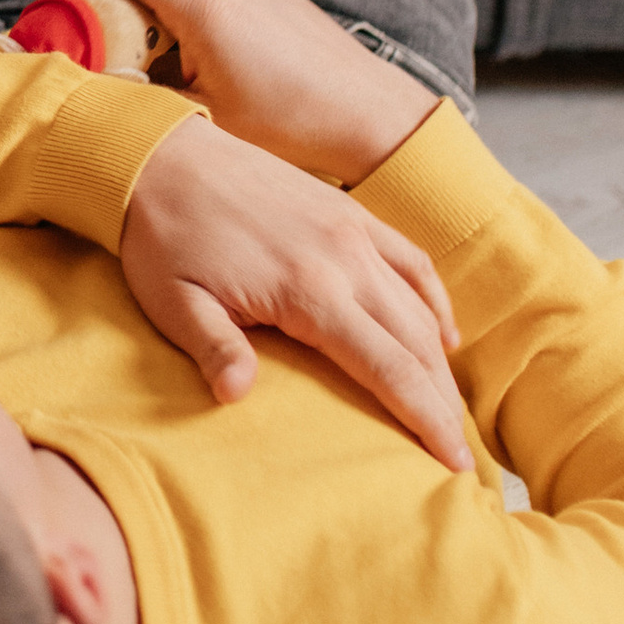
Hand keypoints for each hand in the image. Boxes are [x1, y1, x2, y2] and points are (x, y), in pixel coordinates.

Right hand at [45, 0, 437, 186]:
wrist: (373, 118)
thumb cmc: (294, 124)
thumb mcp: (203, 116)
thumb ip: (143, 91)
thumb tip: (95, 84)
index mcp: (202, 0)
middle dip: (105, 3)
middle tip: (90, 48)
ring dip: (145, 12)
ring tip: (148, 67)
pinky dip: (179, 14)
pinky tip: (189, 63)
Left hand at [120, 114, 469, 470]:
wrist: (160, 156)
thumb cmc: (162, 236)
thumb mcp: (174, 301)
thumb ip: (214, 349)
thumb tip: (236, 396)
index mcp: (309, 291)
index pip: (390, 369)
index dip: (428, 421)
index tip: (456, 467)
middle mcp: (346, 259)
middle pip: (418, 344)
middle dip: (445, 404)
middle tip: (463, 456)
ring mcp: (353, 230)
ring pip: (419, 305)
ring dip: (442, 361)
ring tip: (452, 409)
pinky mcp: (348, 211)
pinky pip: (411, 259)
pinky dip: (434, 301)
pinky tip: (443, 335)